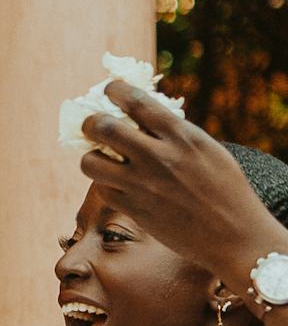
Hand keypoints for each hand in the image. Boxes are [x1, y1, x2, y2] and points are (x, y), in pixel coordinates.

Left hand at [80, 76, 287, 309]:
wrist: (235, 235)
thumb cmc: (226, 189)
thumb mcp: (207, 149)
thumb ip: (175, 132)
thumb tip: (141, 117)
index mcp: (181, 135)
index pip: (135, 101)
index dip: (114, 90)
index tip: (109, 90)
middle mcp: (158, 157)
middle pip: (102, 127)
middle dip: (91, 123)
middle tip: (93, 125)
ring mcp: (143, 185)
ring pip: (90, 163)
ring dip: (91, 158)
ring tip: (102, 160)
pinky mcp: (135, 210)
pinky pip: (103, 190)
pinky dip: (106, 185)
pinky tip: (118, 185)